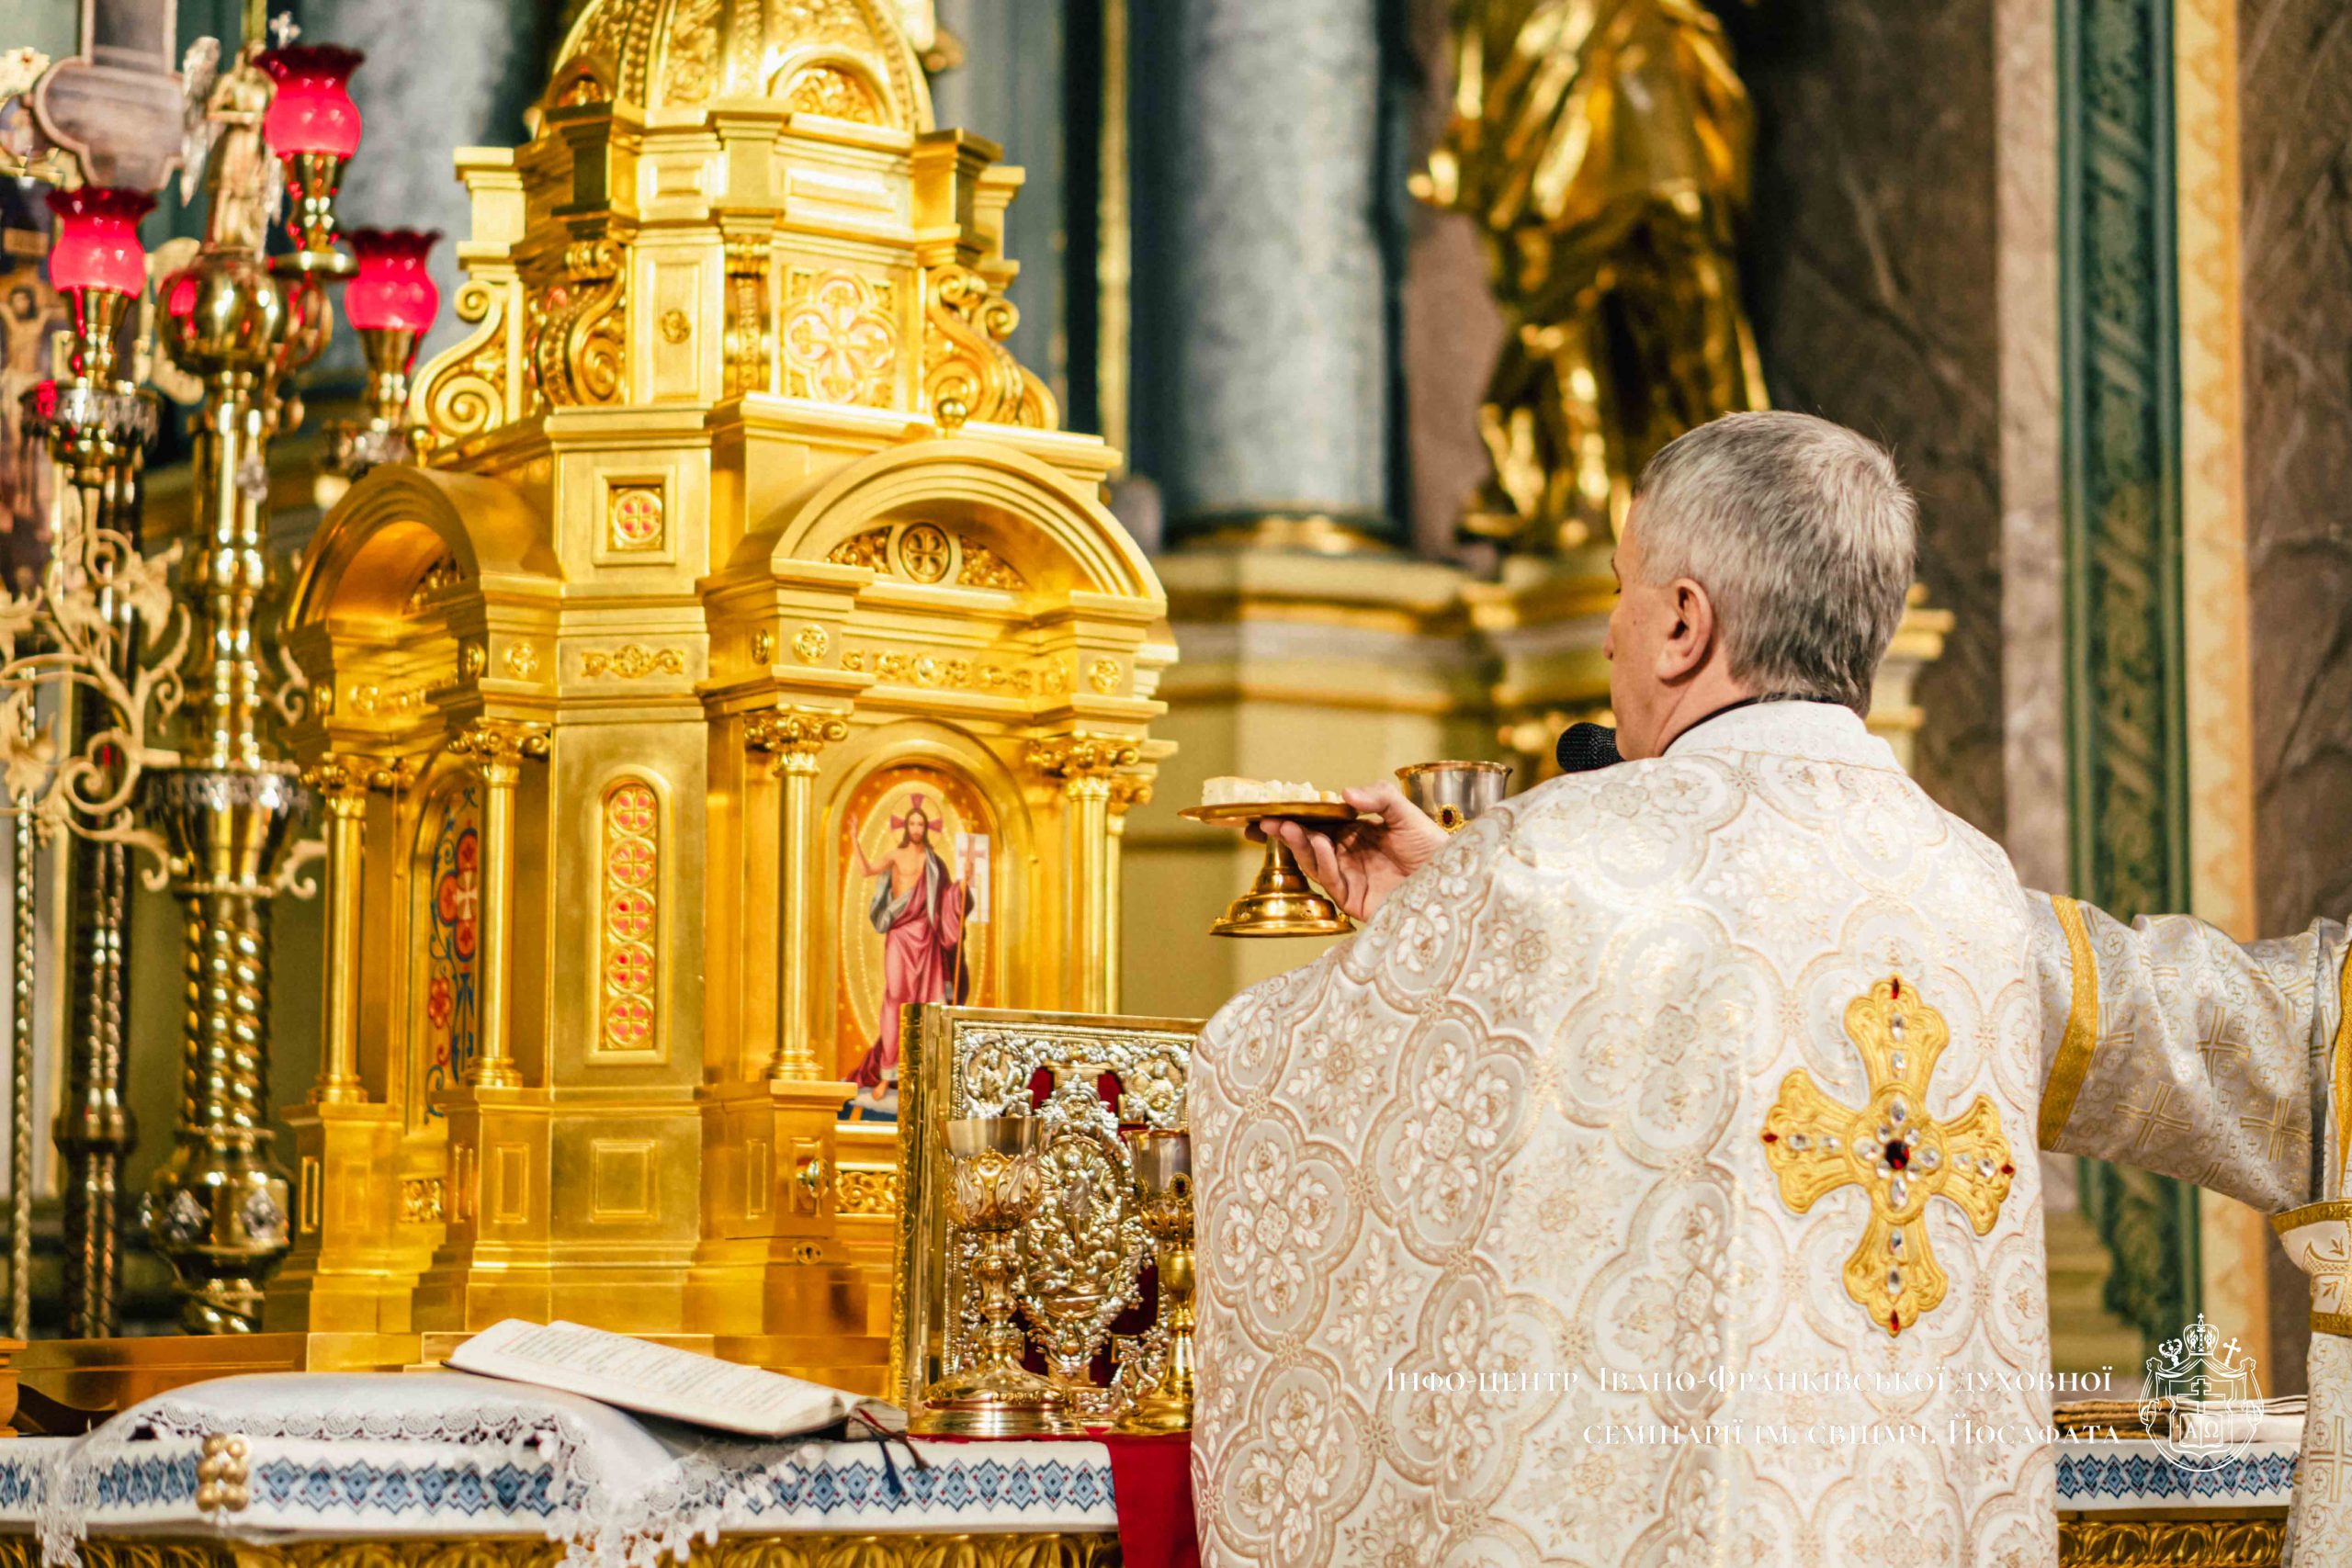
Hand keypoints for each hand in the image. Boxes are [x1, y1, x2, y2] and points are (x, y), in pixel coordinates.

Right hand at [1258, 781, 1448, 922]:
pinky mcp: (1354, 899)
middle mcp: (1348, 855)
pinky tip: (1318, 843)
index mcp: (1356, 833)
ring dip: (1299, 844)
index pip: (1318, 822)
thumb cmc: (1433, 846)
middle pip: (1309, 843)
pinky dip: (1322, 861)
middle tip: (1266, 820)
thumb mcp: (1406, 813)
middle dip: (1286, 832)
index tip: (1273, 806)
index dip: (1295, 815)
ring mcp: (1350, 878)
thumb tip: (1344, 792)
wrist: (1453, 879)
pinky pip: (1331, 880)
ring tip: (1287, 827)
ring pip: (1313, 862)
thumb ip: (1378, 797)